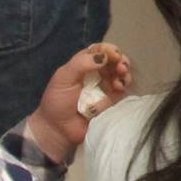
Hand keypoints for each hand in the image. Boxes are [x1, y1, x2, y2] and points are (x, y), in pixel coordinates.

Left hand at [26, 42, 133, 163]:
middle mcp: (96, 73)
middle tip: (121, 67)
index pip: (100, 50)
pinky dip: (123, 87)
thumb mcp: (63, 78)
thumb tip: (104, 57)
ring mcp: (105, 87)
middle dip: (121, 61)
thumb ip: (81, 64)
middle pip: (114, 61)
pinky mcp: (111, 102)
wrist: (57, 130)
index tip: (113, 55)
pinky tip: (118, 89)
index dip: (109, 50)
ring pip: (121, 74)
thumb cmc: (56, 102)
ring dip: (124, 74)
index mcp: (83, 64)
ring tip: (120, 80)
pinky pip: (121, 91)